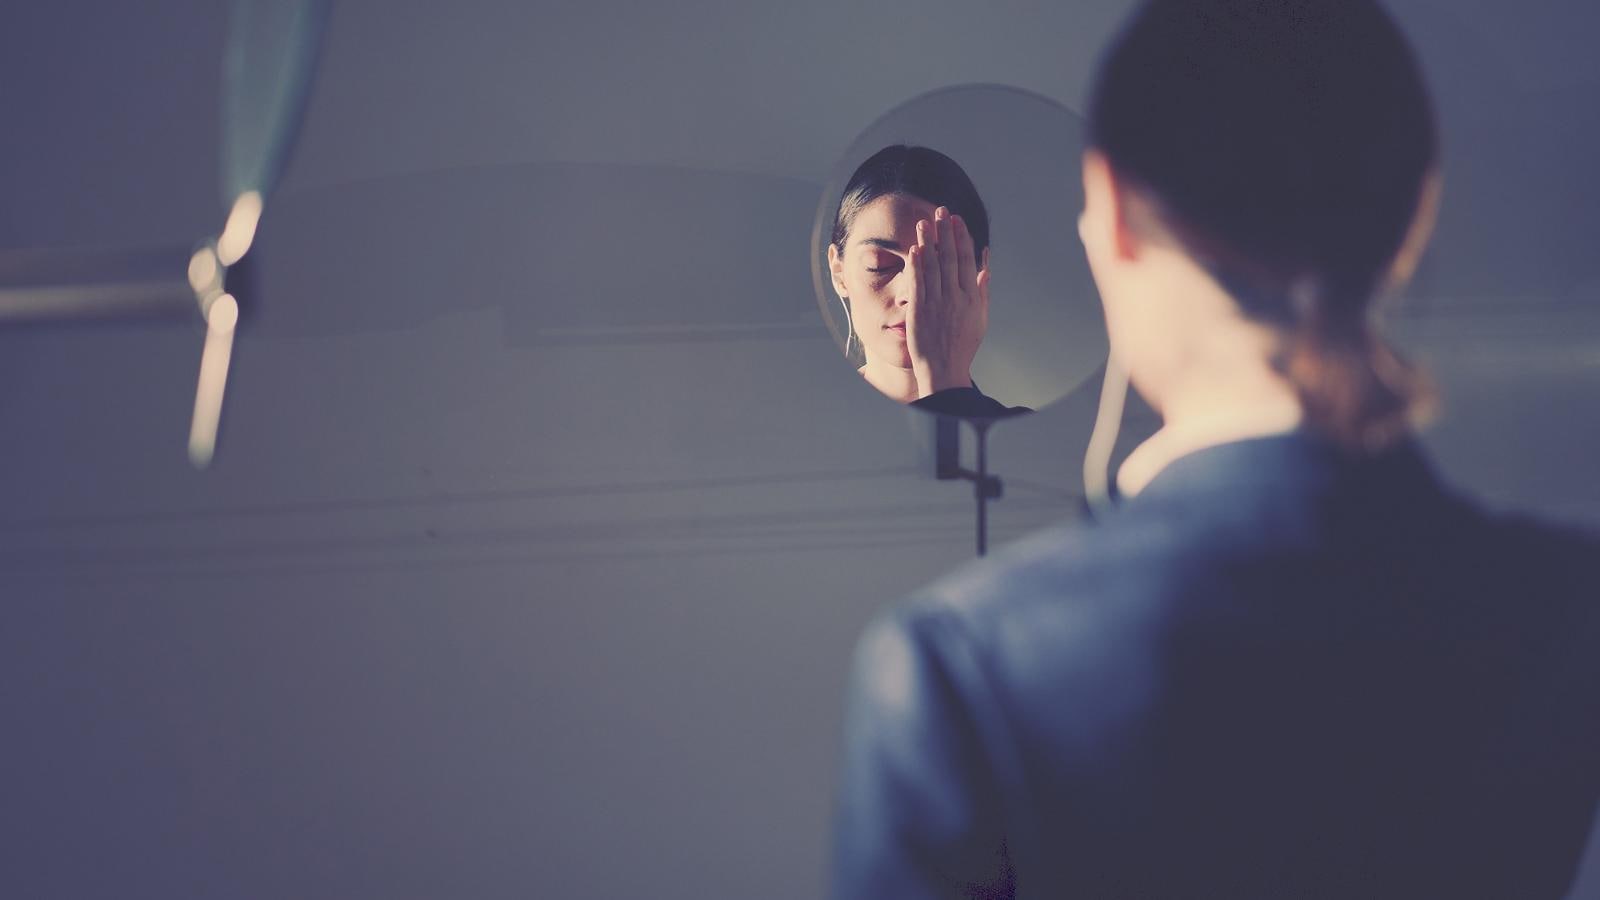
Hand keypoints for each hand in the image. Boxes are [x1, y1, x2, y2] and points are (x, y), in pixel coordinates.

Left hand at [906, 207, 989, 397]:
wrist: (944, 370)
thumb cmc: (962, 346)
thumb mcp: (980, 318)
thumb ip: (982, 291)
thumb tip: (985, 267)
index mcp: (972, 298)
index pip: (966, 261)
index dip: (961, 238)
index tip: (956, 220)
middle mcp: (956, 298)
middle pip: (950, 258)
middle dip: (945, 232)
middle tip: (940, 210)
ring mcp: (937, 305)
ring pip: (933, 267)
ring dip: (929, 243)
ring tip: (924, 222)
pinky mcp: (920, 312)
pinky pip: (918, 284)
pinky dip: (917, 266)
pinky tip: (915, 249)